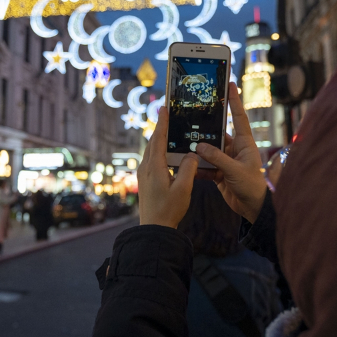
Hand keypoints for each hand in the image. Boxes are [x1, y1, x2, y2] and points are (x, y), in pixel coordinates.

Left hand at [138, 107, 198, 228]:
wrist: (154, 228)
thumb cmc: (169, 209)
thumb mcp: (184, 188)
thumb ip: (188, 168)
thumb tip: (191, 154)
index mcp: (155, 167)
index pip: (159, 139)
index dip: (162, 123)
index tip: (164, 108)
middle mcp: (146, 167)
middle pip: (153, 142)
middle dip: (160, 128)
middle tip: (167, 114)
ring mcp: (144, 174)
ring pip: (152, 151)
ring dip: (160, 139)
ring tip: (169, 130)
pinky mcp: (145, 180)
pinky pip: (152, 159)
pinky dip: (159, 151)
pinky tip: (167, 153)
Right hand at [196, 82, 266, 222]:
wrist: (253, 209)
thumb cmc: (252, 186)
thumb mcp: (235, 170)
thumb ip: (217, 158)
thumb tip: (199, 146)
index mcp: (245, 143)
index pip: (239, 117)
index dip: (234, 101)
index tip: (230, 84)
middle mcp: (235, 149)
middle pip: (218, 133)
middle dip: (206, 128)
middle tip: (192, 116)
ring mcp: (227, 161)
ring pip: (209, 151)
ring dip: (199, 151)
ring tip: (185, 144)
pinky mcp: (220, 173)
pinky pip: (206, 166)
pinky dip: (198, 167)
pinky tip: (188, 166)